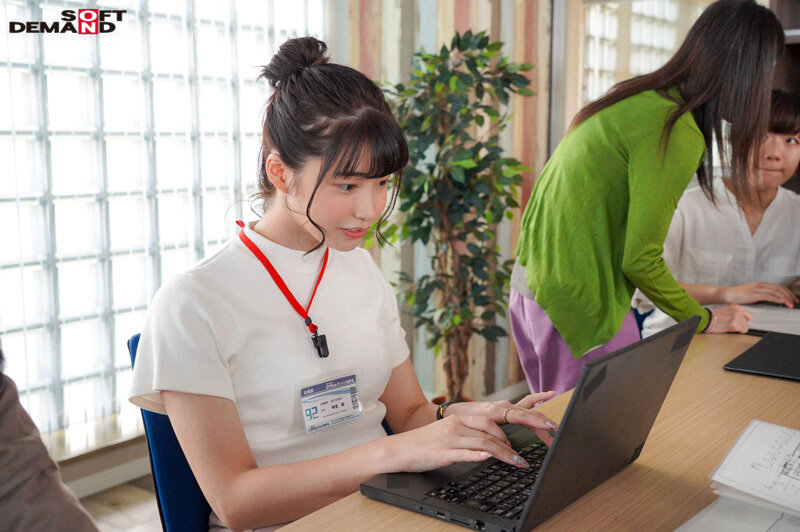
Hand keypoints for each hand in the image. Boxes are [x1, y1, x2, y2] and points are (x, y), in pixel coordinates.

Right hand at [385, 392, 557, 473]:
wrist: (400, 449)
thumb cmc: (426, 445)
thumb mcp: (450, 436)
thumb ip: (471, 437)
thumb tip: (492, 446)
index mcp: (462, 419)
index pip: (495, 418)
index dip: (516, 420)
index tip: (535, 426)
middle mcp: (458, 424)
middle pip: (493, 428)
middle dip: (517, 436)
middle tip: (537, 441)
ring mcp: (451, 438)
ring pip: (484, 442)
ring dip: (504, 453)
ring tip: (519, 462)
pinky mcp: (444, 451)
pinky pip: (465, 452)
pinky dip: (479, 454)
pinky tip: (490, 457)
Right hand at [705, 304, 751, 333]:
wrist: (706, 319)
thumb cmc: (714, 316)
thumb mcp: (726, 310)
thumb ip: (736, 312)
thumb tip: (745, 319)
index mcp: (736, 307)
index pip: (748, 315)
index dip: (744, 320)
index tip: (739, 322)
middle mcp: (737, 311)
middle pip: (746, 321)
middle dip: (741, 324)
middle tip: (732, 325)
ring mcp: (736, 318)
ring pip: (745, 326)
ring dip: (739, 328)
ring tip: (730, 327)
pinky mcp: (734, 325)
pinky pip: (743, 330)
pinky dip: (739, 331)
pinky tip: (731, 329)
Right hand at [722, 282, 797, 307]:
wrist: (727, 294)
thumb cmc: (738, 295)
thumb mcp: (753, 294)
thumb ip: (762, 296)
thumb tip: (771, 300)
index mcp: (762, 285)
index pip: (779, 287)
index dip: (788, 293)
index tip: (794, 299)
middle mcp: (761, 285)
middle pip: (780, 289)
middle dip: (789, 295)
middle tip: (795, 302)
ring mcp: (758, 289)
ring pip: (776, 292)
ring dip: (785, 298)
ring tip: (791, 304)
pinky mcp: (754, 294)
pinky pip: (768, 296)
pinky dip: (777, 298)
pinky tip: (782, 301)